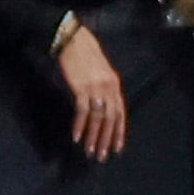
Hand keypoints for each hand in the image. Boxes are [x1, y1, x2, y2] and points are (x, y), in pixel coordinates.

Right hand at [56, 18, 127, 160]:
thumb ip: (105, 89)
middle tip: (102, 155)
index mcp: (115, 85)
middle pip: (111, 119)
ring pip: (98, 118)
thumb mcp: (102, 72)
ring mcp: (95, 88)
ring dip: (93, 136)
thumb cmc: (86, 54)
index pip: (121, 113)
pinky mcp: (81, 87)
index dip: (119, 132)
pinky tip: (76, 137)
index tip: (116, 148)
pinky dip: (80, 125)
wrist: (73, 39)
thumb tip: (105, 108)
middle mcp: (108, 88)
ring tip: (90, 150)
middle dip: (106, 139)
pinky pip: (82, 110)